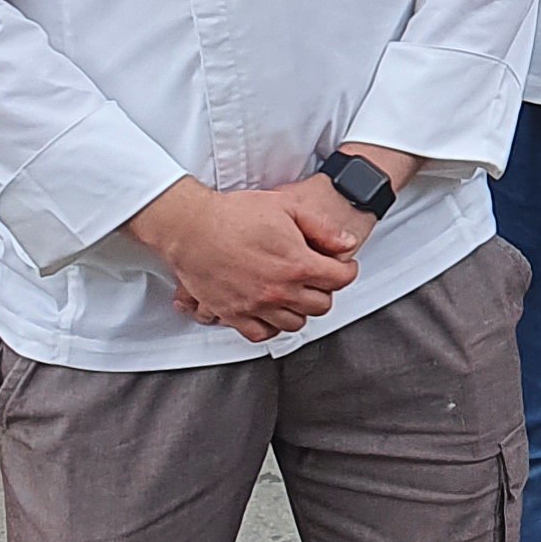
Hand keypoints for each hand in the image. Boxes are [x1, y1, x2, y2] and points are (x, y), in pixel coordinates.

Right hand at [130, 179, 359, 341]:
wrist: (193, 228)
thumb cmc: (235, 215)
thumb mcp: (288, 207)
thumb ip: (323, 228)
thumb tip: (347, 244)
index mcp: (297, 264)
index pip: (340, 280)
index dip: (347, 270)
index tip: (342, 266)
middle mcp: (279, 291)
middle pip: (321, 305)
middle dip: (325, 290)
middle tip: (318, 277)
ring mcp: (256, 306)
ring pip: (295, 323)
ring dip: (300, 309)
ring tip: (296, 293)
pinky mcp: (233, 314)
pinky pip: (262, 334)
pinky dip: (272, 327)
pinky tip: (272, 312)